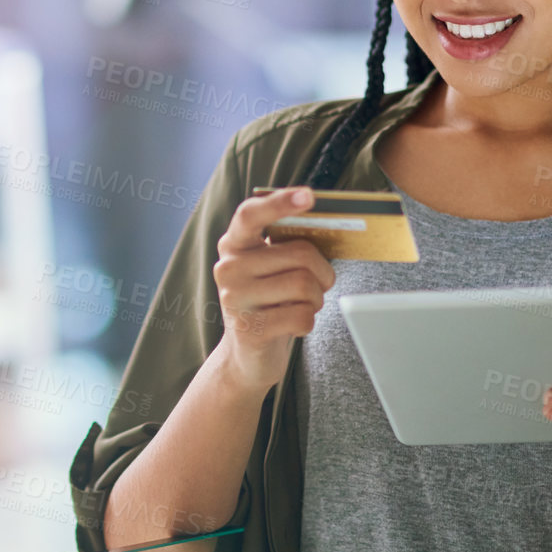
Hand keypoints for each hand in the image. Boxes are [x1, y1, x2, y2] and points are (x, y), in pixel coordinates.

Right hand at [213, 186, 336, 394]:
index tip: (309, 195)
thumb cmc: (270, 303)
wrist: (247, 357)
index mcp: (233, 245)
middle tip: (318, 284)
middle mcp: (228, 268)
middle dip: (322, 271)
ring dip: (316, 299)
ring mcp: (234, 299)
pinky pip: (302, 316)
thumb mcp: (270, 269)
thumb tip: (324, 223)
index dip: (280, 202)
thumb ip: (285, 246)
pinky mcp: (249, 329)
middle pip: (299, 254)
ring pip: (305, 285)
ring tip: (302, 305)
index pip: (250, 214)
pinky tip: (293, 325)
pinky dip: (309, 322)